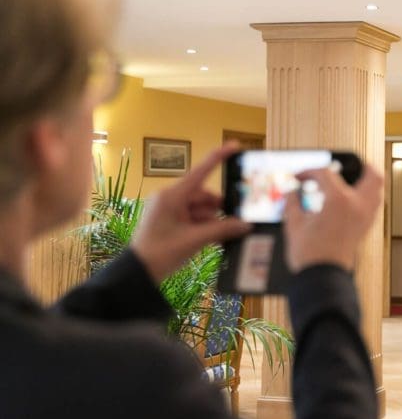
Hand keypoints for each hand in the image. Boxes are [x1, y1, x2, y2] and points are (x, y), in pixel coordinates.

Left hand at [130, 143, 250, 281]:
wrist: (139, 272)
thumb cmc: (161, 252)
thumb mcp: (195, 240)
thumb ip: (222, 230)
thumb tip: (245, 225)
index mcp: (172, 196)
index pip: (200, 172)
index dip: (218, 158)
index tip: (235, 146)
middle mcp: (171, 199)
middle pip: (205, 196)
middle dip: (217, 210)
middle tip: (232, 225)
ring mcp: (170, 210)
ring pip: (202, 209)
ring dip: (211, 222)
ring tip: (213, 240)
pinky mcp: (171, 221)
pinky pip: (195, 219)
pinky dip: (204, 227)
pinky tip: (210, 240)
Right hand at [283, 163, 383, 271]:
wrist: (322, 278)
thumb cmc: (310, 255)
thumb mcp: (294, 223)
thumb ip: (292, 201)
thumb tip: (292, 191)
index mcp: (340, 200)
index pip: (325, 173)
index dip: (308, 172)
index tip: (298, 178)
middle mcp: (358, 206)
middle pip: (371, 173)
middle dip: (356, 165)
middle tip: (340, 166)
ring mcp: (365, 218)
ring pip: (377, 189)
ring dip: (364, 180)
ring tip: (347, 179)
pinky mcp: (365, 228)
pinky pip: (372, 204)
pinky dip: (363, 196)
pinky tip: (347, 199)